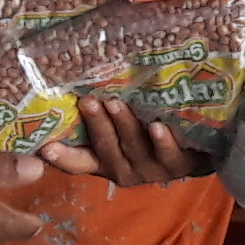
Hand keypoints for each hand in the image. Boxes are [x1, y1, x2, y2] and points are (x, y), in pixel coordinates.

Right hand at [38, 97, 208, 186]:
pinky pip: (170, 156)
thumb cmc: (151, 126)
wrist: (199, 146)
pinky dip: (163, 141)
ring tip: (115, 103)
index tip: (45, 148)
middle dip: (96, 124)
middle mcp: (124, 169)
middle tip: (88, 100)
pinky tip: (157, 125)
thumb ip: (105, 108)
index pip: (78, 162)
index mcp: (105, 160)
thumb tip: (80, 74)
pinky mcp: (178, 167)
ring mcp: (152, 170)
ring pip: (135, 149)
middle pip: (106, 149)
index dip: (62, 157)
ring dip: (124, 126)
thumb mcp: (125, 120)